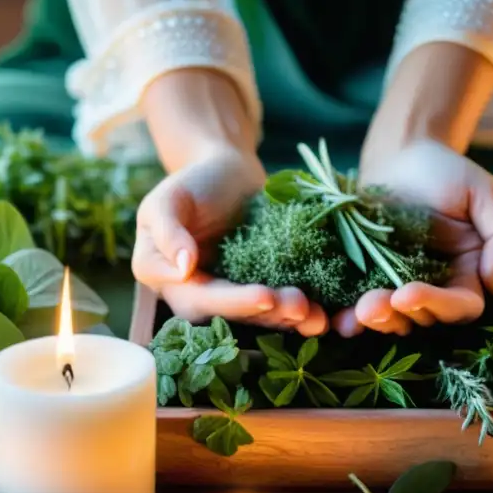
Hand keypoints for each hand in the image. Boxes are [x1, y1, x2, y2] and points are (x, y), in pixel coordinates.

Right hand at [132, 146, 327, 335]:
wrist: (227, 174)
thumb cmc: (193, 182)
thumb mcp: (170, 198)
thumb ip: (168, 230)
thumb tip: (182, 268)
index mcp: (168, 280)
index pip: (200, 299)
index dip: (232, 302)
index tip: (264, 296)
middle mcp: (199, 296)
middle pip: (234, 315)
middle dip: (268, 314)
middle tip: (300, 305)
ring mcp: (232, 295)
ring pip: (260, 315)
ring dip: (288, 318)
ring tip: (316, 314)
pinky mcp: (261, 288)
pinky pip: (279, 304)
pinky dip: (302, 310)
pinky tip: (325, 312)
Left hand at [332, 139, 492, 336]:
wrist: (400, 153)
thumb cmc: (447, 171)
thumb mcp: (486, 194)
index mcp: (470, 272)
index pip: (464, 306)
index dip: (439, 306)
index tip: (408, 294)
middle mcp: (438, 286)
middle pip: (426, 318)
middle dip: (400, 316)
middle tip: (371, 306)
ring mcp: (402, 285)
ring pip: (395, 319)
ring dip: (377, 320)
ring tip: (359, 310)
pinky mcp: (371, 280)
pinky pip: (364, 306)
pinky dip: (352, 319)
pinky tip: (340, 320)